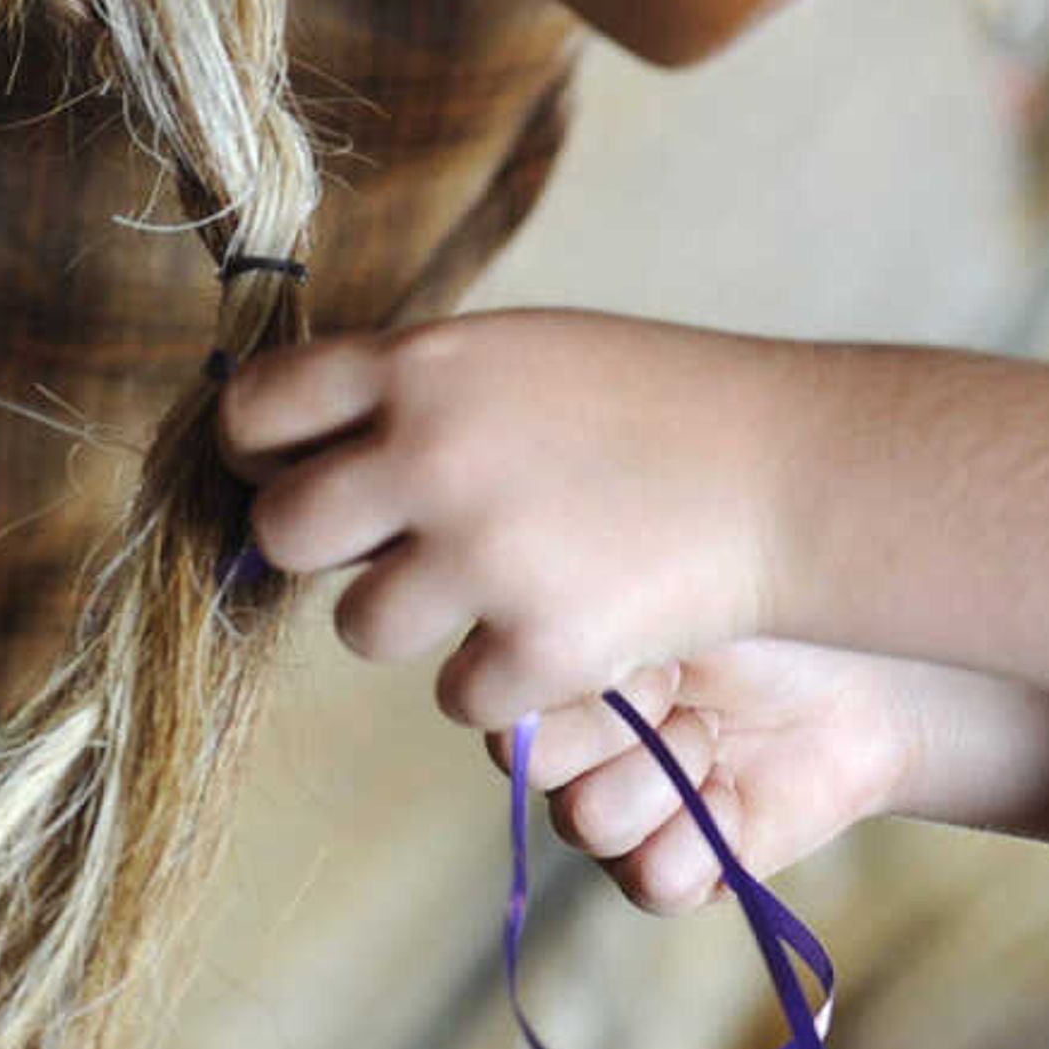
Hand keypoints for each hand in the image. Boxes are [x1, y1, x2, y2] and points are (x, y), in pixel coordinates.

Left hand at [216, 309, 802, 725]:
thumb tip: (298, 455)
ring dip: (418, 620)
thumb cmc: (657, 402)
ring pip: (361, 628)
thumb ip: (417, 392)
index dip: (261, 449)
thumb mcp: (525, 352)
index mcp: (427, 363)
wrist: (790, 469)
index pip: (258, 408)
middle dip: (326, 548)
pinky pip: (457, 696)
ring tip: (500, 585)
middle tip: (392, 548)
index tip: (288, 469)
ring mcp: (485, 556)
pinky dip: (504, 678)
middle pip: (282, 530)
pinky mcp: (539, 648)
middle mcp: (435, 454)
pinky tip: (564, 628)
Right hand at [506, 640, 929, 913]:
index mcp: (555, 674)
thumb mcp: (683, 593)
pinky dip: (710, 833)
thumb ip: (599, 620)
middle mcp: (570, 752)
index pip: (498, 701)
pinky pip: (650, 879)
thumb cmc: (774, 613)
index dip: (577, 677)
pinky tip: (739, 792)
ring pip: (589, 822)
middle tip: (688, 688)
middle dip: (624, 719)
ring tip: (719, 736)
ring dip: (672, 770)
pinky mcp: (665, 874)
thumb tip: (539, 657)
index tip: (650, 637)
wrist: (867, 681)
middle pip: (531, 767)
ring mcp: (613, 815)